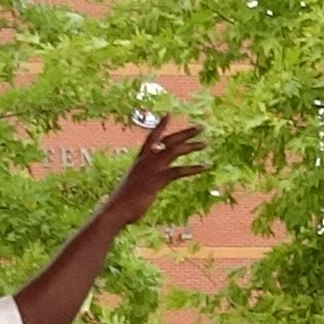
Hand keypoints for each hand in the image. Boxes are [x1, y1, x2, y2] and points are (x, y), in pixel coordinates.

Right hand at [98, 117, 208, 231]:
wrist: (116, 208)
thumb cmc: (122, 202)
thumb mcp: (132, 185)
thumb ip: (142, 180)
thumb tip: (146, 182)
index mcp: (140, 159)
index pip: (151, 137)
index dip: (161, 126)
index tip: (169, 115)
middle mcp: (146, 159)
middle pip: (168, 140)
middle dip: (185, 133)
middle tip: (201, 127)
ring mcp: (152, 168)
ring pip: (175, 151)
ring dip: (192, 146)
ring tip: (206, 142)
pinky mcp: (158, 179)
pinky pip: (179, 170)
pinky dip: (194, 168)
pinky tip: (206, 166)